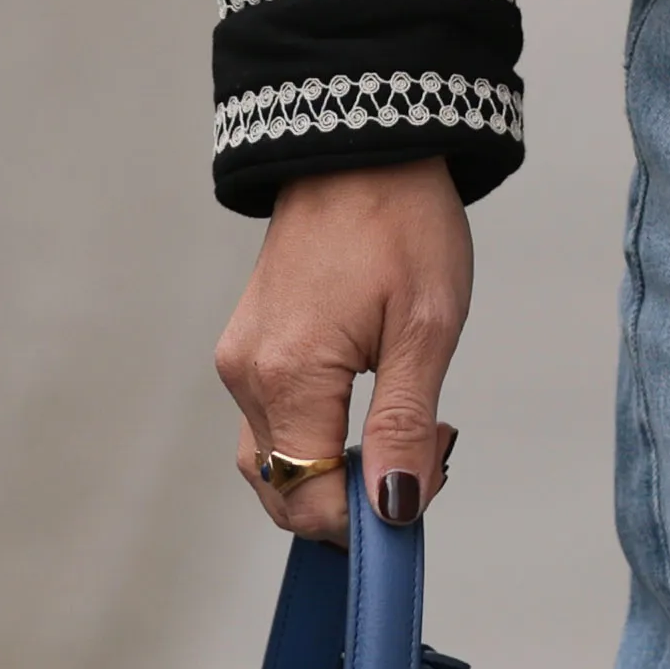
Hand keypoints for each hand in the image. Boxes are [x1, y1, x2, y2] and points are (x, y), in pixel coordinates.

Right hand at [215, 162, 474, 539]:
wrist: (361, 150)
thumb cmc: (400, 222)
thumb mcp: (426, 328)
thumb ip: (405, 426)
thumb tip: (393, 508)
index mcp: (288, 374)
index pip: (309, 498)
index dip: (367, 518)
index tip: (426, 483)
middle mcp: (247, 375)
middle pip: (285, 489)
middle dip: (354, 497)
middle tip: (429, 451)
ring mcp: (241, 360)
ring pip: (278, 461)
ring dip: (338, 469)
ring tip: (411, 428)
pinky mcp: (248, 348)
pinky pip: (275, 422)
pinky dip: (320, 437)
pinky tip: (372, 409)